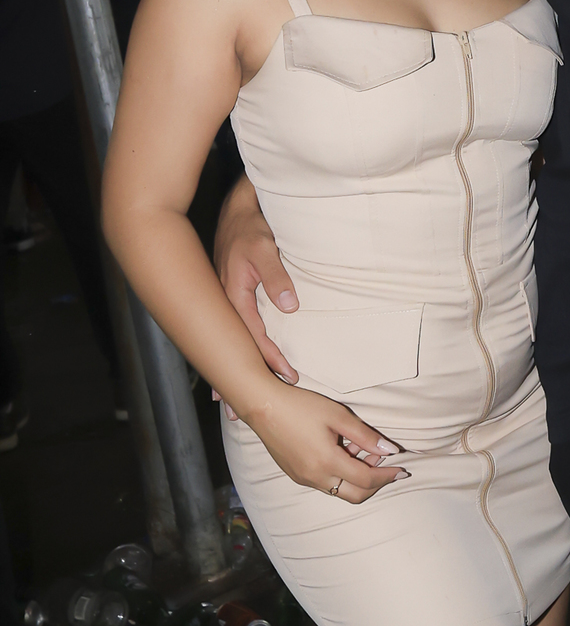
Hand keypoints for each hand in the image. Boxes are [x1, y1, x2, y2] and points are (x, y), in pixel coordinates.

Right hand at [214, 177, 298, 383]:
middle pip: (232, 349)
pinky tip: (230, 365)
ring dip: (229, 371)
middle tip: (238, 415)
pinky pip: (231, 332)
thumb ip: (276, 276)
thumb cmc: (251, 228)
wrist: (235, 210)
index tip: (289, 377)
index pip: (255, 336)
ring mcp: (224, 301)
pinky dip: (230, 353)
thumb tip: (290, 306)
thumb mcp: (265, 248)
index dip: (272, 358)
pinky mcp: (227, 298)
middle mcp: (225, 303)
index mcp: (234, 295)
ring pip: (228, 344)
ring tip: (226, 403)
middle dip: (234, 381)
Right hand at [246, 379, 408, 503]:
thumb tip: (391, 450)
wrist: (263, 406)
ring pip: (340, 491)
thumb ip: (366, 436)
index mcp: (327, 463)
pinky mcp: (296, 475)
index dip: (387, 476)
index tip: (403, 470)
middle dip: (376, 484)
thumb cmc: (301, 406)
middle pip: (355, 495)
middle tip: (388, 468)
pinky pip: (326, 485)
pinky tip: (345, 454)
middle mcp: (314, 478)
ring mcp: (303, 479)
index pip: (366, 480)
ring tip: (366, 453)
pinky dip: (342, 476)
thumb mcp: (338, 416)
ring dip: (358, 479)